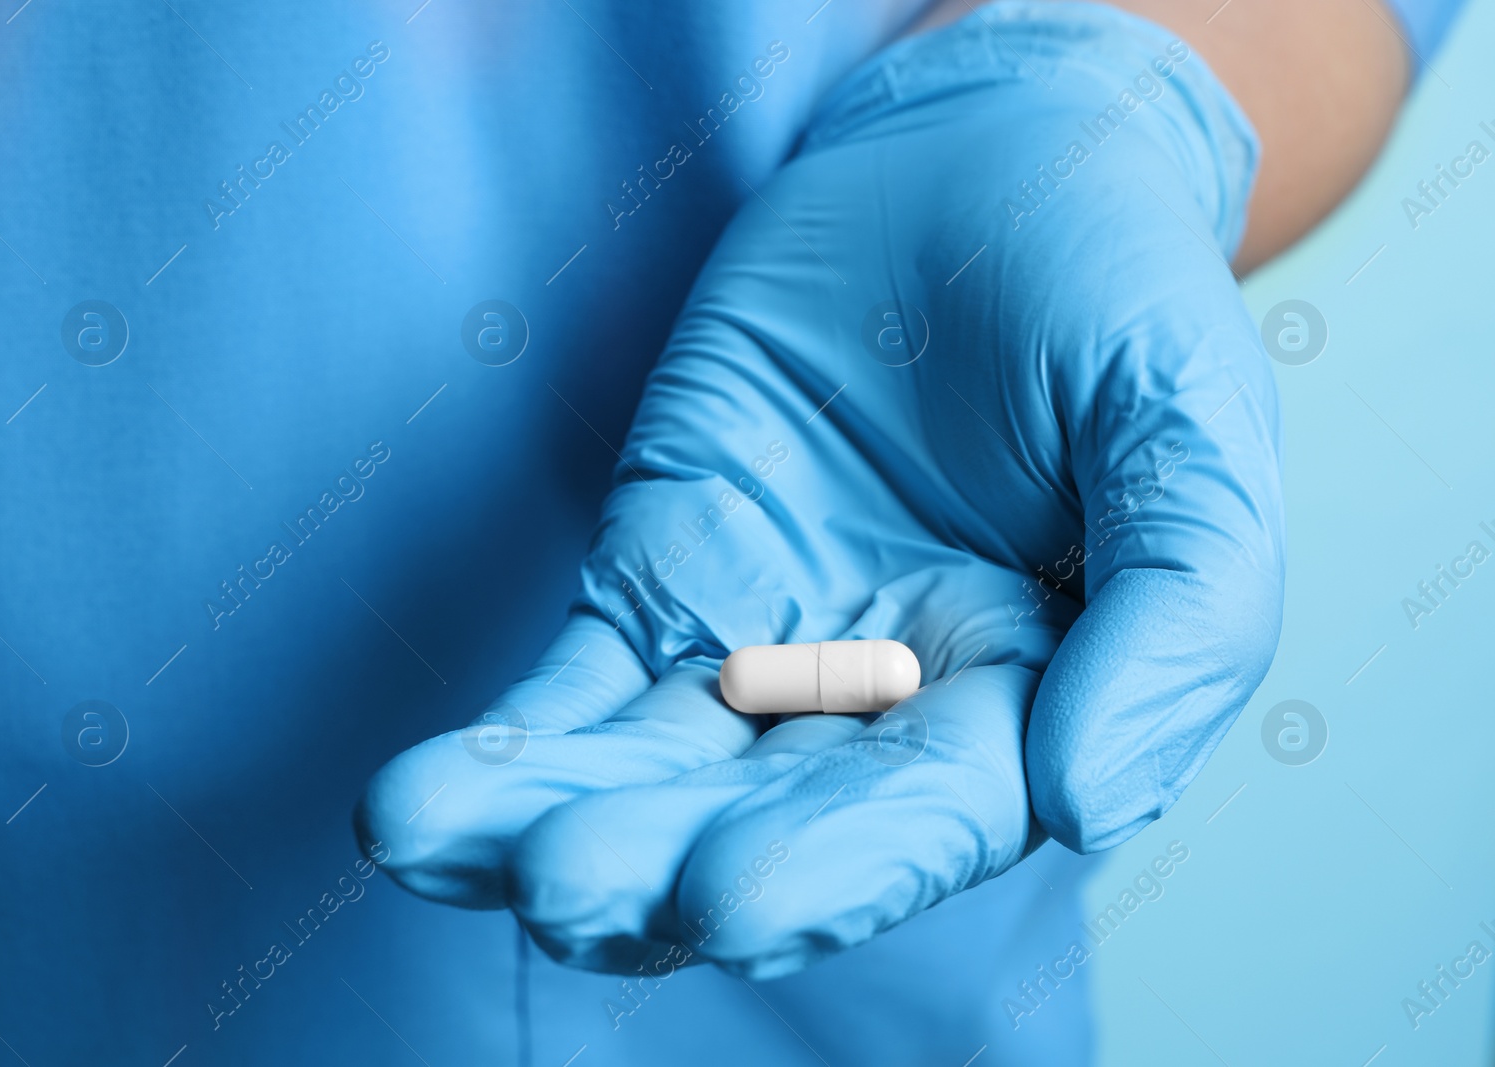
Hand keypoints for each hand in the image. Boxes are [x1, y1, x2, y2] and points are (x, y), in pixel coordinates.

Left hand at [357, 4, 1282, 978]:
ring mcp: (757, 651)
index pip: (926, 821)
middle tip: (568, 887)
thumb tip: (1090, 809)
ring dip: (553, 827)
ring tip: (441, 844)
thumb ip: (1176, 617)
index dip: (835, 873)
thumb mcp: (1189, 430)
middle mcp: (878, 707)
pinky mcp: (659, 585)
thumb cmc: (1106, 291)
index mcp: (1020, 700)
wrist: (974, 161)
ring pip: (650, 778)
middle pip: (766, 825)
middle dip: (663, 866)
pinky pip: (578, 693)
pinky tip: (420, 803)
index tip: (730, 901)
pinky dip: (506, 751)